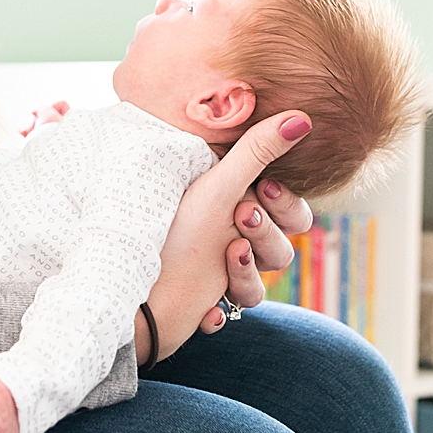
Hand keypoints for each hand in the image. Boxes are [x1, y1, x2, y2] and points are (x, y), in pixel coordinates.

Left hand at [146, 105, 305, 363]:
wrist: (130, 282)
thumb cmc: (176, 225)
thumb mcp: (220, 187)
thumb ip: (260, 151)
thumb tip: (302, 118)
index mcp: (242, 205)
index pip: (295, 215)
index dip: (286, 205)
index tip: (263, 187)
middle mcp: (236, 239)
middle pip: (282, 253)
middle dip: (265, 238)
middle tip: (241, 218)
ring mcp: (221, 274)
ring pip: (258, 289)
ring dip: (244, 276)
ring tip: (226, 255)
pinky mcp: (206, 303)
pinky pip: (226, 314)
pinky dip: (216, 313)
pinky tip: (206, 310)